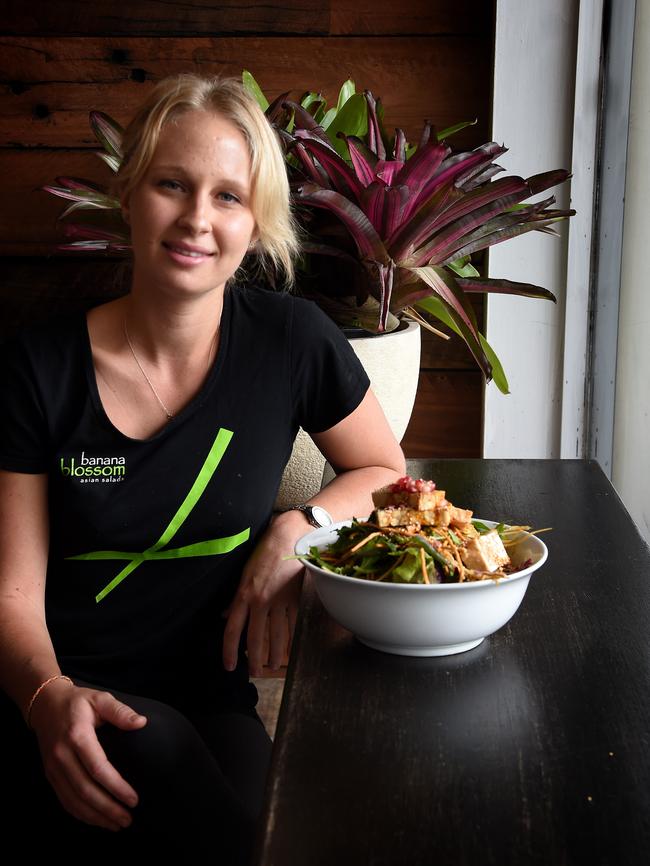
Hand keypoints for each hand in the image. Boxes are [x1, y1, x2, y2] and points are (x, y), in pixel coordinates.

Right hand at [29, 679, 147, 831]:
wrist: (45, 705)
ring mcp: (53, 768)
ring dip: (95, 817)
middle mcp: (62, 755)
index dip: (116, 787)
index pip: (98, 768)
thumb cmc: (78, 702)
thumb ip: (120, 712)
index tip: (134, 799)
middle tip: (128, 819)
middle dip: (108, 808)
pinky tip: (97, 820)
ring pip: (73, 800)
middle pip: (85, 790)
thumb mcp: (100, 698)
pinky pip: (65, 800)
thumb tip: (141, 723)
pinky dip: (81, 815)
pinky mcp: (50, 775)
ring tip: (117, 825)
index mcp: (77, 736)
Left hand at [223, 512, 304, 676]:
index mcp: (243, 594)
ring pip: (276, 635)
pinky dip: (291, 639)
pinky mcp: (295, 598)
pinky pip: (292, 624)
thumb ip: (236, 599)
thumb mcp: (244, 575)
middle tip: (254, 671)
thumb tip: (225, 616)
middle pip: (255, 637)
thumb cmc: (264, 554)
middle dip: (254, 658)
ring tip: (274, 664)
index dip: (229, 650)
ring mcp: (279, 601)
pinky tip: (290, 649)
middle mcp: (260, 600)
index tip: (230, 666)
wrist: (288, 538)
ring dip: (275, 653)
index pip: (232, 629)